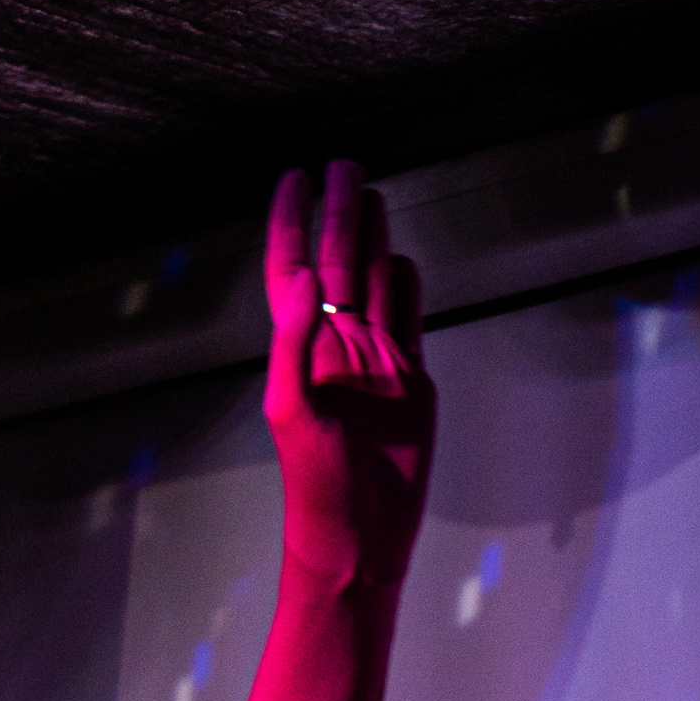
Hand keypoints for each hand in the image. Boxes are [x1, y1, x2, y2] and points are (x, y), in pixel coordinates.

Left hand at [264, 161, 435, 588]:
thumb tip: (298, 283)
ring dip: (369, 237)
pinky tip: (399, 259)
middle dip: (340, 212)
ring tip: (368, 194)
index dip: (292, 222)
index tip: (295, 177)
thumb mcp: (294, 417)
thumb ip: (291, 348)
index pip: (294, 269)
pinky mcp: (408, 381)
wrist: (361, 537)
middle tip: (344, 164)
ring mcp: (374, 362)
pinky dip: (405, 284)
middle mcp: (337, 349)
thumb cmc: (316, 489)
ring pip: (372, 281)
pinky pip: (407, 318)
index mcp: (304, 351)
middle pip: (338, 262)